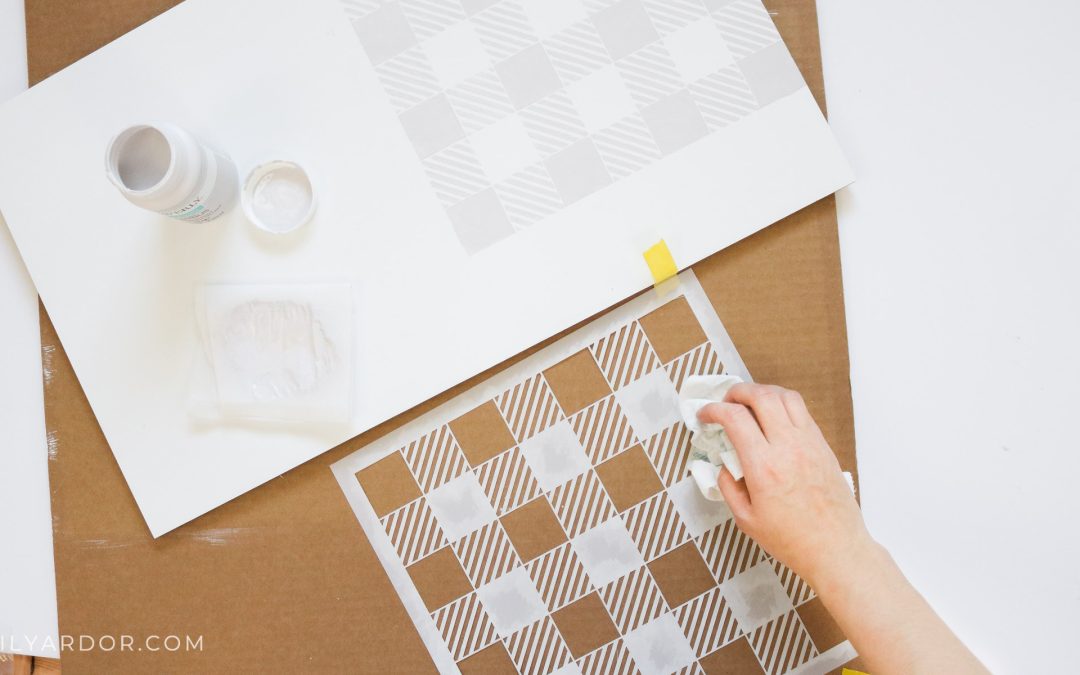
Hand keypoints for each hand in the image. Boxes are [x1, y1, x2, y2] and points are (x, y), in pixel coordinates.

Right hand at [699, 383, 872, 586]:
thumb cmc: (794, 540)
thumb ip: (728, 488)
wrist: (836, 549)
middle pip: (761, 396)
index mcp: (764, 466)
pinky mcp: (822, 446)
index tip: (705, 415)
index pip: (734, 418)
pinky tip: (774, 419)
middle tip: (726, 402)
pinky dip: (783, 405)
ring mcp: (809, 443)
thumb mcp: (746, 520)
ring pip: (785, 396)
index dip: (713, 410)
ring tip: (750, 404)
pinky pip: (802, 412)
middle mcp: (788, 447)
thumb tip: (724, 467)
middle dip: (737, 392)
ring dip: (762, 392)